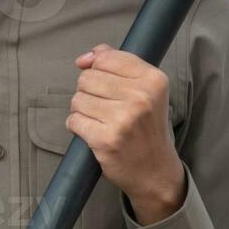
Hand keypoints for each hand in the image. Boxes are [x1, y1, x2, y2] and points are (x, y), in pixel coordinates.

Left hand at [67, 44, 185, 224]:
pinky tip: (91, 132)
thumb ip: (118, 65)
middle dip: (88, 91)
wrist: (155, 171)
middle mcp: (140, 97)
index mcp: (153, 80)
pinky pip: (74, 121)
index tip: (102, 83)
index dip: (96, 68)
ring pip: (78, 99)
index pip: (107, 58)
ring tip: (99, 120)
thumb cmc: (146, 129)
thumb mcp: (146, 91)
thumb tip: (86, 57)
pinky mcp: (105, 140)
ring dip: (81, 110)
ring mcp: (122, 119)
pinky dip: (76, 125)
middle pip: (88, 78)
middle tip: (103, 107)